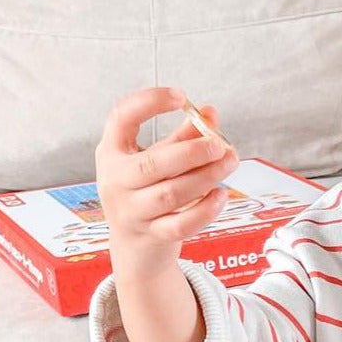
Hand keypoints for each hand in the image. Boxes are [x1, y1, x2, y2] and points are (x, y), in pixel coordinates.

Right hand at [95, 86, 238, 273]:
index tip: (180, 97)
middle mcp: (115, 181)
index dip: (148, 103)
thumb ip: (182, 136)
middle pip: (153, 164)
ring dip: (206, 176)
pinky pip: (181, 225)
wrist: (134, 244)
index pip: (121, 118)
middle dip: (191, 152)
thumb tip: (210, 113)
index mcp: (112, 152)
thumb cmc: (146, 191)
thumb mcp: (156, 158)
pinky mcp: (152, 235)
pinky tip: (221, 195)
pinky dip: (204, 211)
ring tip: (229, 162)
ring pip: (171, 194)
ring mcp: (131, 212)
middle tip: (220, 144)